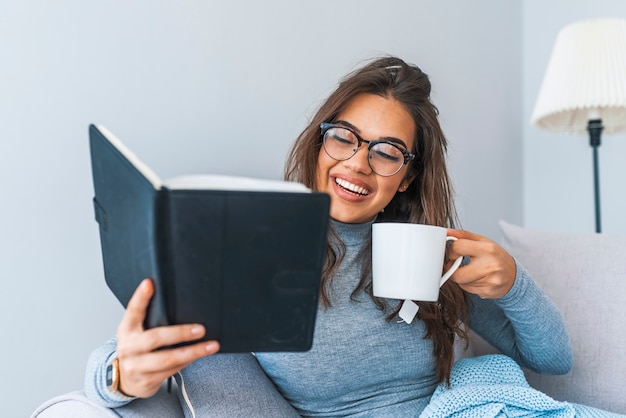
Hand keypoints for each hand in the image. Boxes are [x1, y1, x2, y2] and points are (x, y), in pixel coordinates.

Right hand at [115, 279, 219, 397]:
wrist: (126, 380)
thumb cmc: (138, 349)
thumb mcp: (137, 331)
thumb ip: (150, 318)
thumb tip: (179, 301)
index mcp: (127, 329)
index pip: (133, 310)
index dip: (140, 297)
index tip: (149, 283)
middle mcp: (129, 347)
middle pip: (155, 338)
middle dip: (180, 333)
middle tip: (200, 329)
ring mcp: (137, 366)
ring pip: (168, 359)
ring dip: (193, 352)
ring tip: (210, 346)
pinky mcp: (147, 380)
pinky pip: (172, 370)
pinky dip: (188, 362)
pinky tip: (199, 355)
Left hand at [445, 229, 516, 298]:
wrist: (514, 276)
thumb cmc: (496, 256)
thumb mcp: (483, 241)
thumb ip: (464, 236)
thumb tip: (447, 231)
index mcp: (487, 249)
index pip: (458, 248)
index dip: (451, 251)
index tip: (454, 253)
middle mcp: (490, 266)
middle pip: (456, 274)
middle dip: (453, 269)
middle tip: (457, 265)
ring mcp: (490, 281)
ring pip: (461, 283)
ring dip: (461, 277)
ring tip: (470, 271)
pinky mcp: (488, 292)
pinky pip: (467, 290)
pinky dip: (467, 284)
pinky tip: (476, 279)